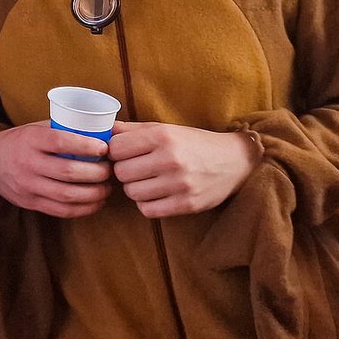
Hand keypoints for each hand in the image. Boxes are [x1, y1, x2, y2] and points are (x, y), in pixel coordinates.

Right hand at [0, 122, 112, 216]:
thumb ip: (62, 129)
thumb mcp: (35, 129)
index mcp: (30, 140)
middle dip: (97, 173)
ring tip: (106, 187)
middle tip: (109, 169)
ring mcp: (28, 186)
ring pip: (67, 195)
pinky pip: (62, 211)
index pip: (60, 142)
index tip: (104, 148)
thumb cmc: (20, 141)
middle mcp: (27, 163)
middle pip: (68, 172)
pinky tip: (96, 202)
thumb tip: (103, 128)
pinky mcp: (30, 203)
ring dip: (94, 193)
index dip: (85, 146)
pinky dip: (84, 208)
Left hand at [108, 122, 260, 217]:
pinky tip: (157, 194)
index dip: (116, 151)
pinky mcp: (187, 204)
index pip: (116, 148)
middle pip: (121, 172)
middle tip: (136, 168)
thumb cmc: (194, 143)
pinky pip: (148, 210)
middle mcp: (171, 159)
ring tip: (148, 181)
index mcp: (163, 136)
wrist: (235, 161)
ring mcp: (180, 184)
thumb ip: (133, 130)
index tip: (124, 153)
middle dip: (125, 171)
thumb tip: (103, 131)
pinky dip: (148, 204)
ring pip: (132, 193)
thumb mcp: (166, 129)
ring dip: (136, 188)